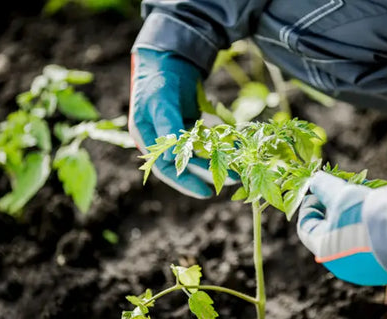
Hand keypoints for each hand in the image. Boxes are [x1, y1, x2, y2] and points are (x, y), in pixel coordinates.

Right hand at [129, 48, 236, 197]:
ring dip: (218, 160)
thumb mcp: (161, 101)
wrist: (169, 57)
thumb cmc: (159, 79)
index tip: (206, 193)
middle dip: (209, 173)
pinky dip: (222, 143)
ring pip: (200, 153)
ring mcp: (178, 132)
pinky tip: (237, 147)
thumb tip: (172, 157)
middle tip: (232, 180)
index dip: (186, 183)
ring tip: (240, 168)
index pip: (166, 169)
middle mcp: (162, 140)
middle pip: (187, 164)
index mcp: (147, 139)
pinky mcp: (192, 125)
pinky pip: (208, 139)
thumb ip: (167, 126)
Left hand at [297, 171, 386, 285]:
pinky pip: (370, 244)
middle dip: (335, 207)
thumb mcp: (341, 194)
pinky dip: (370, 227)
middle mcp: (342, 264)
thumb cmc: (368, 214)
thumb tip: (315, 180)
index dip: (310, 206)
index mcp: (324, 249)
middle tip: (344, 190)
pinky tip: (380, 210)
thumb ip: (325, 187)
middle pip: (330, 230)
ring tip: (366, 196)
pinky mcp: (384, 267)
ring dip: (355, 215)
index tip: (319, 190)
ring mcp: (364, 268)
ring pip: (352, 236)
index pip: (306, 227)